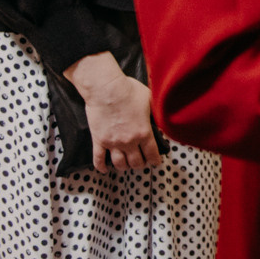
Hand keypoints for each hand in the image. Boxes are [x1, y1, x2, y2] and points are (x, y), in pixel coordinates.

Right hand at [65, 51, 160, 173]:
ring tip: (126, 165)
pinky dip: (101, 167)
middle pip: (136, 162)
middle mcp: (129, 141)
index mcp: (144, 133)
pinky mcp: (99, 140)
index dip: (155, 161)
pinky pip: (98, 159)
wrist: (106, 89)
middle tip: (141, 162)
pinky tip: (105, 169)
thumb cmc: (128, 90)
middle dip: (140, 164)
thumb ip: (154, 112)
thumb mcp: (149, 99)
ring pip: (119, 164)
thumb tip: (160, 116)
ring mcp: (112, 143)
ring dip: (124, 166)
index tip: (156, 163)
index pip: (152, 154)